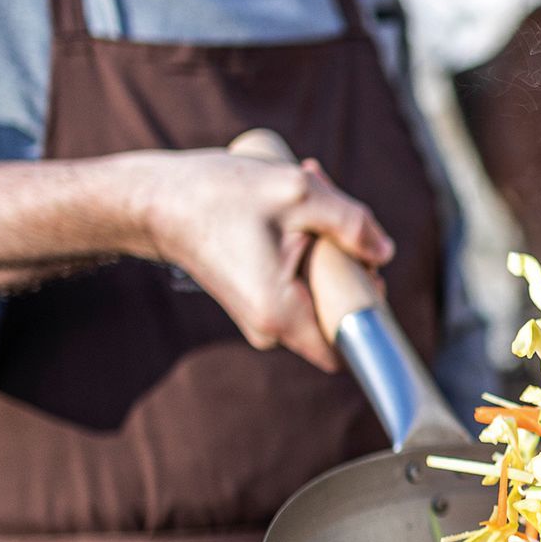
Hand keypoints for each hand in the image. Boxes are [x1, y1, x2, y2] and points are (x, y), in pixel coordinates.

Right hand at [0, 148, 394, 373]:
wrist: (156, 200)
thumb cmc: (217, 195)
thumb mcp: (299, 193)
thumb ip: (352, 223)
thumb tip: (384, 251)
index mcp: (283, 317)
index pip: (350, 348)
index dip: (371, 310)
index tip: (364, 265)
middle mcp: (271, 331)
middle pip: (340, 313)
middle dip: (349, 261)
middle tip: (330, 213)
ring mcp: (263, 318)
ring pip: (322, 292)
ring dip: (328, 246)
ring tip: (309, 197)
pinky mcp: (258, 300)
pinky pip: (302, 283)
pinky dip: (307, 248)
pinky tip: (295, 208)